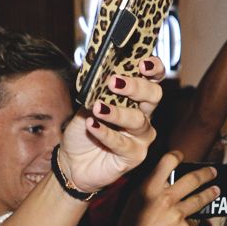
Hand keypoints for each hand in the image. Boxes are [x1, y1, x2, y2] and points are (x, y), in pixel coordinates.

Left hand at [57, 56, 163, 193]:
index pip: (153, 79)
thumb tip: (98, 76)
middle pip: (153, 96)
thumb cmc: (83, 132)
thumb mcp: (86, 106)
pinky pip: (122, 143)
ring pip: (138, 120)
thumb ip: (95, 92)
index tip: (143, 63)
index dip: (154, 68)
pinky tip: (91, 125)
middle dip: (136, 86)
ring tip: (97, 108)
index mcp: (135, 99)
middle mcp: (144, 116)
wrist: (72, 162)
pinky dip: (105, 133)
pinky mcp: (134, 156)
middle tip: (114, 82)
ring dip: (116, 112)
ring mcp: (141, 137)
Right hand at [118, 152, 216, 225]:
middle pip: (192, 179)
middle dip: (206, 174)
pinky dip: (192, 221)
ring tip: (216, 191)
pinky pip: (193, 221)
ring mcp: (176, 213)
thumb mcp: (134, 201)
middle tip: (212, 172)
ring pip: (199, 199)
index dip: (177, 156)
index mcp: (149, 188)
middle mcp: (164, 198)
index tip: (182, 157)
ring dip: (210, 194)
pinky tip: (189, 222)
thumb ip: (151, 188)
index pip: (168, 161)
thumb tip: (167, 180)